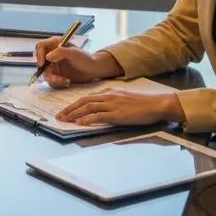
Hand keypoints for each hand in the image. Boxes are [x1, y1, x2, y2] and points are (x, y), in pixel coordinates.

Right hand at [34, 38, 119, 87]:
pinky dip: (57, 83)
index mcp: (55, 44)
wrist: (93, 69)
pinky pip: (50, 80)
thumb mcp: (74, 53)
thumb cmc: (85, 58)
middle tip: (55, 78)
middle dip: (46, 71)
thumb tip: (47, 57)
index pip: (40, 46)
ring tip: (65, 81)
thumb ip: (61, 52)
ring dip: (53, 79)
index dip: (39, 54)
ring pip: (45, 73)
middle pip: (39, 61)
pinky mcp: (56, 74)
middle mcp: (52, 53)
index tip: (43, 64)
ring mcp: (53, 64)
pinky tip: (67, 82)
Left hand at [55, 89, 182, 125]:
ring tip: (64, 120)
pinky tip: (80, 123)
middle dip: (69, 109)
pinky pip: (99, 116)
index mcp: (109, 92)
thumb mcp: (124, 100)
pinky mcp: (118, 114)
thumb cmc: (143, 105)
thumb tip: (102, 113)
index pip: (87, 97)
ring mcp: (113, 104)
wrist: (157, 104)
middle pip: (83, 101)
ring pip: (88, 107)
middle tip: (59, 116)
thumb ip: (112, 103)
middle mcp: (109, 96)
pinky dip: (87, 119)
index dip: (74, 104)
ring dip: (74, 114)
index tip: (65, 111)